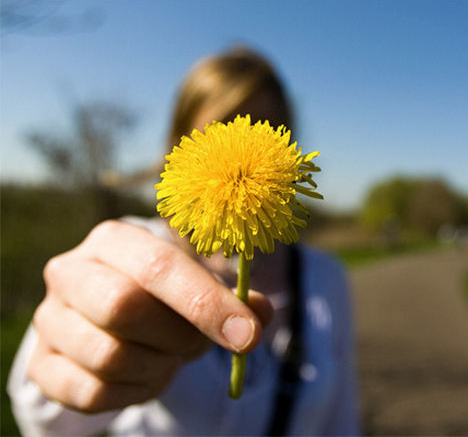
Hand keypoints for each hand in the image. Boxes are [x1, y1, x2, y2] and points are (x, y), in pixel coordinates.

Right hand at [27, 220, 272, 412]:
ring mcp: (50, 319)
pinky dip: (134, 393)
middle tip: (196, 345)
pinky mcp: (42, 365)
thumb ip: (235, 298)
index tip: (247, 335)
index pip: (158, 266)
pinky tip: (146, 376)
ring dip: (157, 367)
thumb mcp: (200, 287)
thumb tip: (261, 313)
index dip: (207, 303)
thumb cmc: (163, 297)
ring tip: (170, 358)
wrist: (109, 320)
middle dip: (177, 336)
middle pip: (123, 307)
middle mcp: (71, 272)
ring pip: (108, 355)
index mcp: (114, 240)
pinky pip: (92, 393)